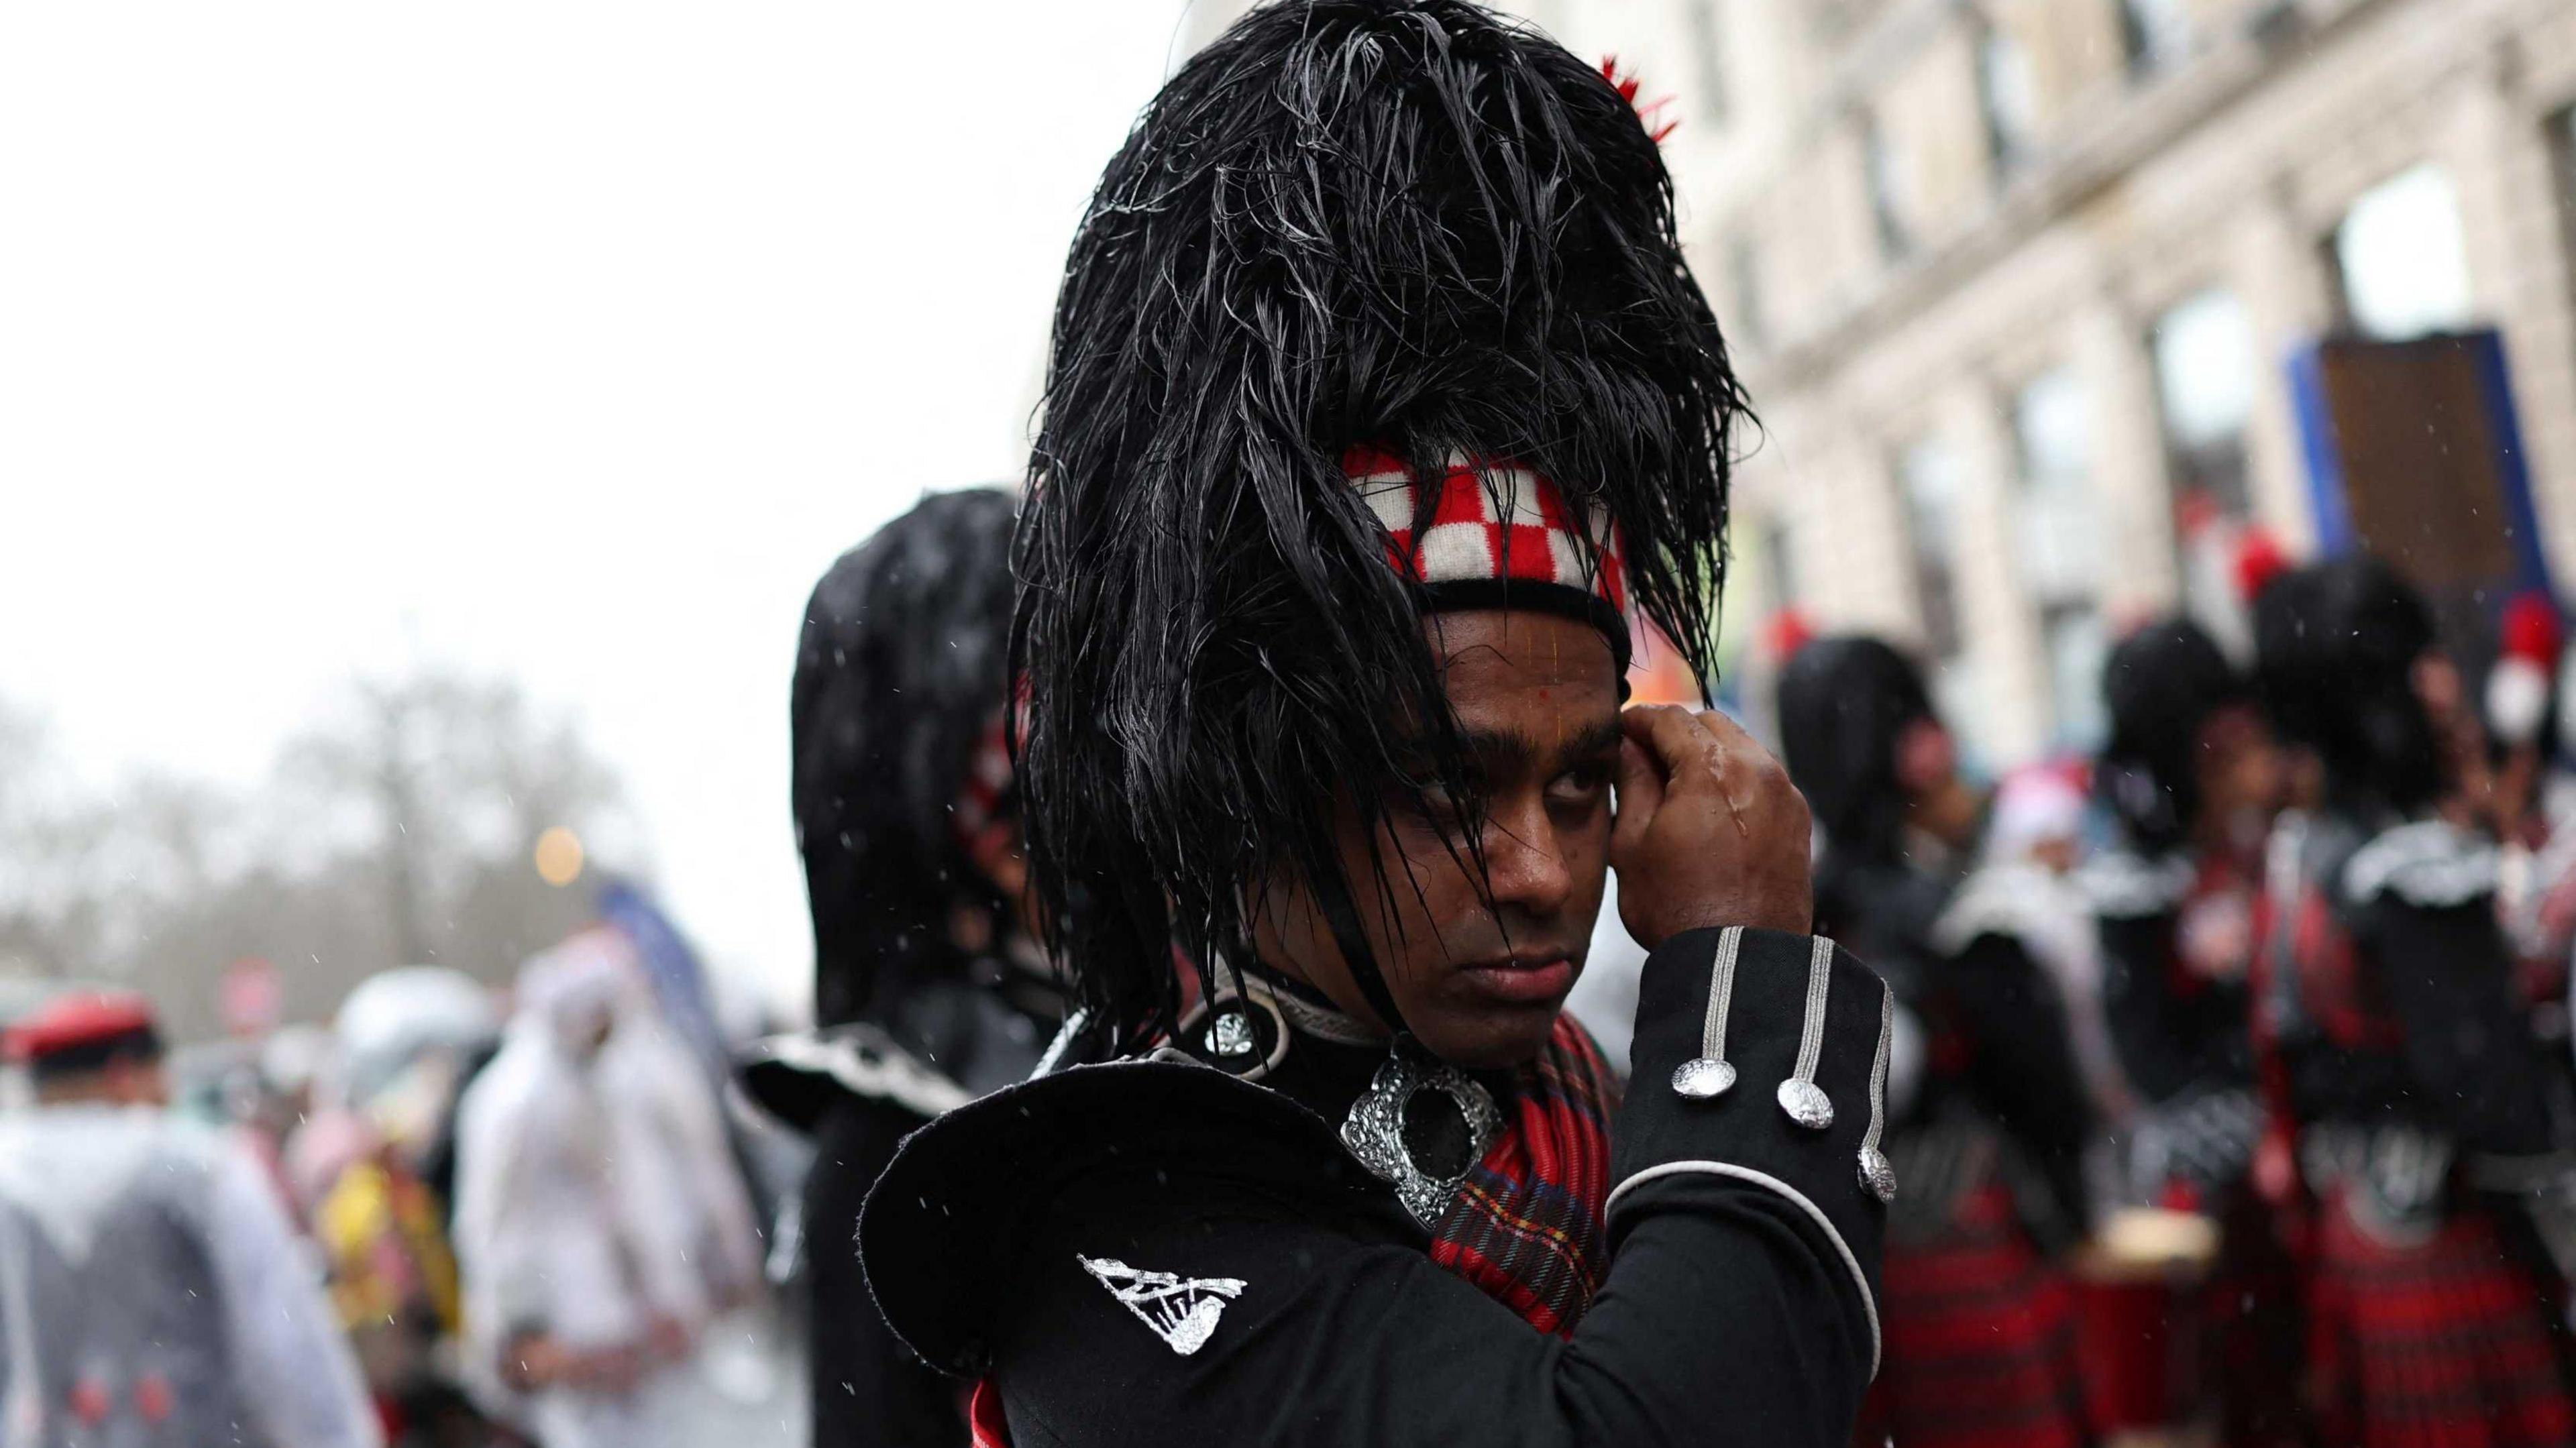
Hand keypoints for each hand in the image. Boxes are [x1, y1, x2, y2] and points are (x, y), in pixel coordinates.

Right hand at [1612, 704, 1812, 946]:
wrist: (1740, 962)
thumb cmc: (1678, 909)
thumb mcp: (1631, 845)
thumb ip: (1630, 783)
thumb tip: (1628, 748)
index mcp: (1711, 769)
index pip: (1669, 718)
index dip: (1638, 720)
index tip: (1620, 730)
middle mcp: (1757, 770)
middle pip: (1710, 724)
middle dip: (1675, 733)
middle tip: (1644, 757)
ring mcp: (1784, 793)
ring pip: (1740, 747)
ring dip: (1707, 754)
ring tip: (1677, 786)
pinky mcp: (1797, 819)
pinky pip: (1762, 778)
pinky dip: (1735, 779)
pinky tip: (1711, 809)